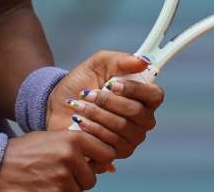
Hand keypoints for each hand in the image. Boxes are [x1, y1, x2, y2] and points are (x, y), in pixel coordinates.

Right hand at [0, 129, 115, 191]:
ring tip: (47, 179)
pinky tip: (43, 187)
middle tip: (59, 172)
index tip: (92, 162)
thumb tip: (107, 162)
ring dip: (68, 188)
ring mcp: (62, 179)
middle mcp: (70, 158)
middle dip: (79, 178)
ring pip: (79, 191)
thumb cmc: (23, 151)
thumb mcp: (51, 139)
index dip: (99, 160)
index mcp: (72, 139)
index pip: (106, 153)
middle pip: (92, 178)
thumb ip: (77, 146)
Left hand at [45, 51, 164, 166]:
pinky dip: (92, 129)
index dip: (135, 89)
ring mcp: (132, 138)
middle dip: (108, 101)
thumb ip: (120, 60)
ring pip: (122, 127)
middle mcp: (143, 119)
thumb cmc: (83, 82)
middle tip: (88, 94)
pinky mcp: (117, 152)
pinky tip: (79, 121)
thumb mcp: (98, 64)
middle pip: (137, 112)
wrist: (59, 104)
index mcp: (144, 97)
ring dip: (96, 113)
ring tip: (78, 105)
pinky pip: (110, 143)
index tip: (111, 83)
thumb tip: (142, 60)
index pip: (155, 95)